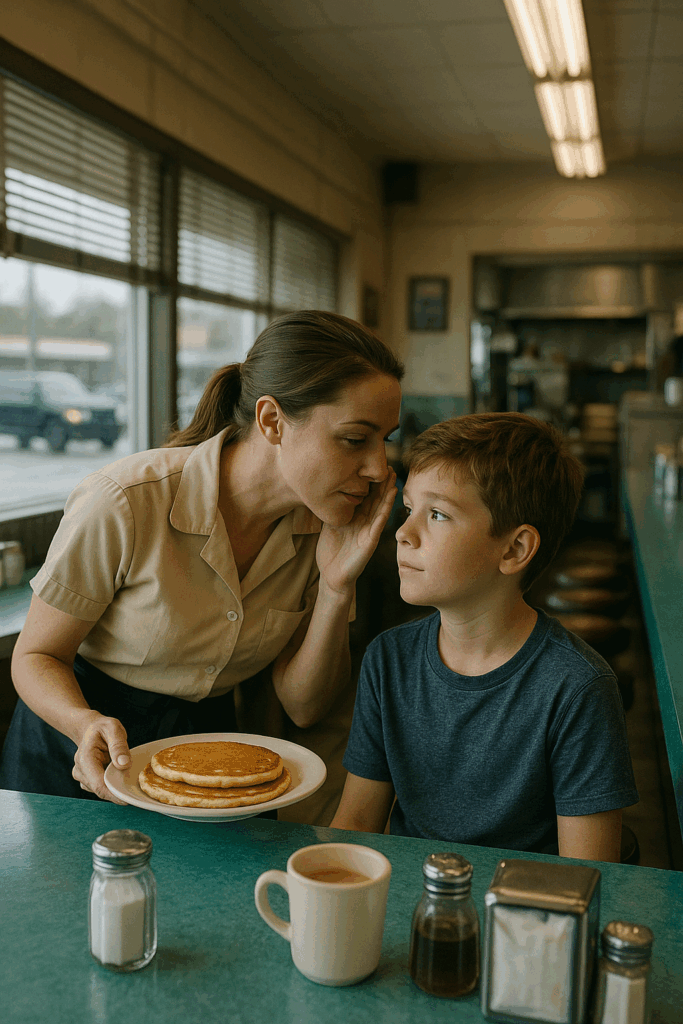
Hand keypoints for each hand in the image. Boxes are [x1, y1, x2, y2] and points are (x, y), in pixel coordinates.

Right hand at [72, 711, 130, 803]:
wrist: (91, 729)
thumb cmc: (102, 728)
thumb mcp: (113, 728)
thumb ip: (118, 745)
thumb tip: (124, 764)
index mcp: (85, 758)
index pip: (98, 784)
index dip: (114, 794)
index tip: (128, 798)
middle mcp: (80, 770)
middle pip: (100, 790)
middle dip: (117, 791)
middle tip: (134, 788)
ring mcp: (82, 777)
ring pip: (101, 790)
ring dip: (115, 788)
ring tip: (127, 776)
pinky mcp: (87, 780)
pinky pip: (101, 788)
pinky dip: (111, 785)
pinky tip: (119, 776)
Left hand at [316, 469, 397, 594]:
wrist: (331, 576)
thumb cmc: (331, 552)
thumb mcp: (331, 524)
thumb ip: (336, 509)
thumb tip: (330, 490)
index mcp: (356, 519)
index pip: (366, 497)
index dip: (371, 482)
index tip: (374, 466)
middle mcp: (365, 524)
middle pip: (376, 500)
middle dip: (382, 484)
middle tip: (388, 466)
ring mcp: (369, 532)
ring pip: (381, 509)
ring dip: (387, 494)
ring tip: (393, 478)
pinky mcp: (370, 542)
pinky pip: (378, 523)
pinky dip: (385, 510)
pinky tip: (390, 498)